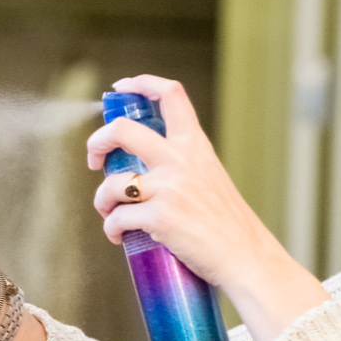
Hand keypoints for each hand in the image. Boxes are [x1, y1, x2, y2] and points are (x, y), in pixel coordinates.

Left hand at [87, 75, 328, 340]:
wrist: (246, 257)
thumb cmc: (230, 226)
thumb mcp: (212, 180)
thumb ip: (185, 167)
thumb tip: (147, 172)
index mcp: (196, 147)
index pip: (171, 95)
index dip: (141, 83)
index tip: (122, 88)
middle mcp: (181, 161)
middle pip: (122, 130)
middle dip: (97, 142)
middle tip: (94, 159)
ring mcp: (169, 188)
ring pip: (111, 183)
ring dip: (102, 200)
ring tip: (109, 212)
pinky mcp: (159, 217)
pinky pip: (117, 218)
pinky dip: (111, 229)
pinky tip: (118, 236)